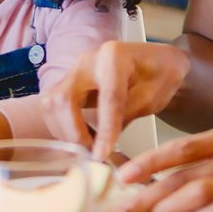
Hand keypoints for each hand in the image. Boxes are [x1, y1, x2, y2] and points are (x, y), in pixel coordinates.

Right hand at [44, 40, 189, 160]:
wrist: (156, 62)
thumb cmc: (160, 76)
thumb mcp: (155, 95)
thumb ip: (128, 114)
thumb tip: (105, 144)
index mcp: (115, 56)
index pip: (107, 96)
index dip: (105, 129)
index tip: (103, 155)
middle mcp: (88, 60)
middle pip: (65, 98)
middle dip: (74, 132)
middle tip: (92, 155)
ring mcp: (74, 70)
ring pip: (52, 104)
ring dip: (65, 132)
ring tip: (88, 148)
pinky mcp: (68, 83)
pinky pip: (53, 108)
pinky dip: (63, 128)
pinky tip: (83, 139)